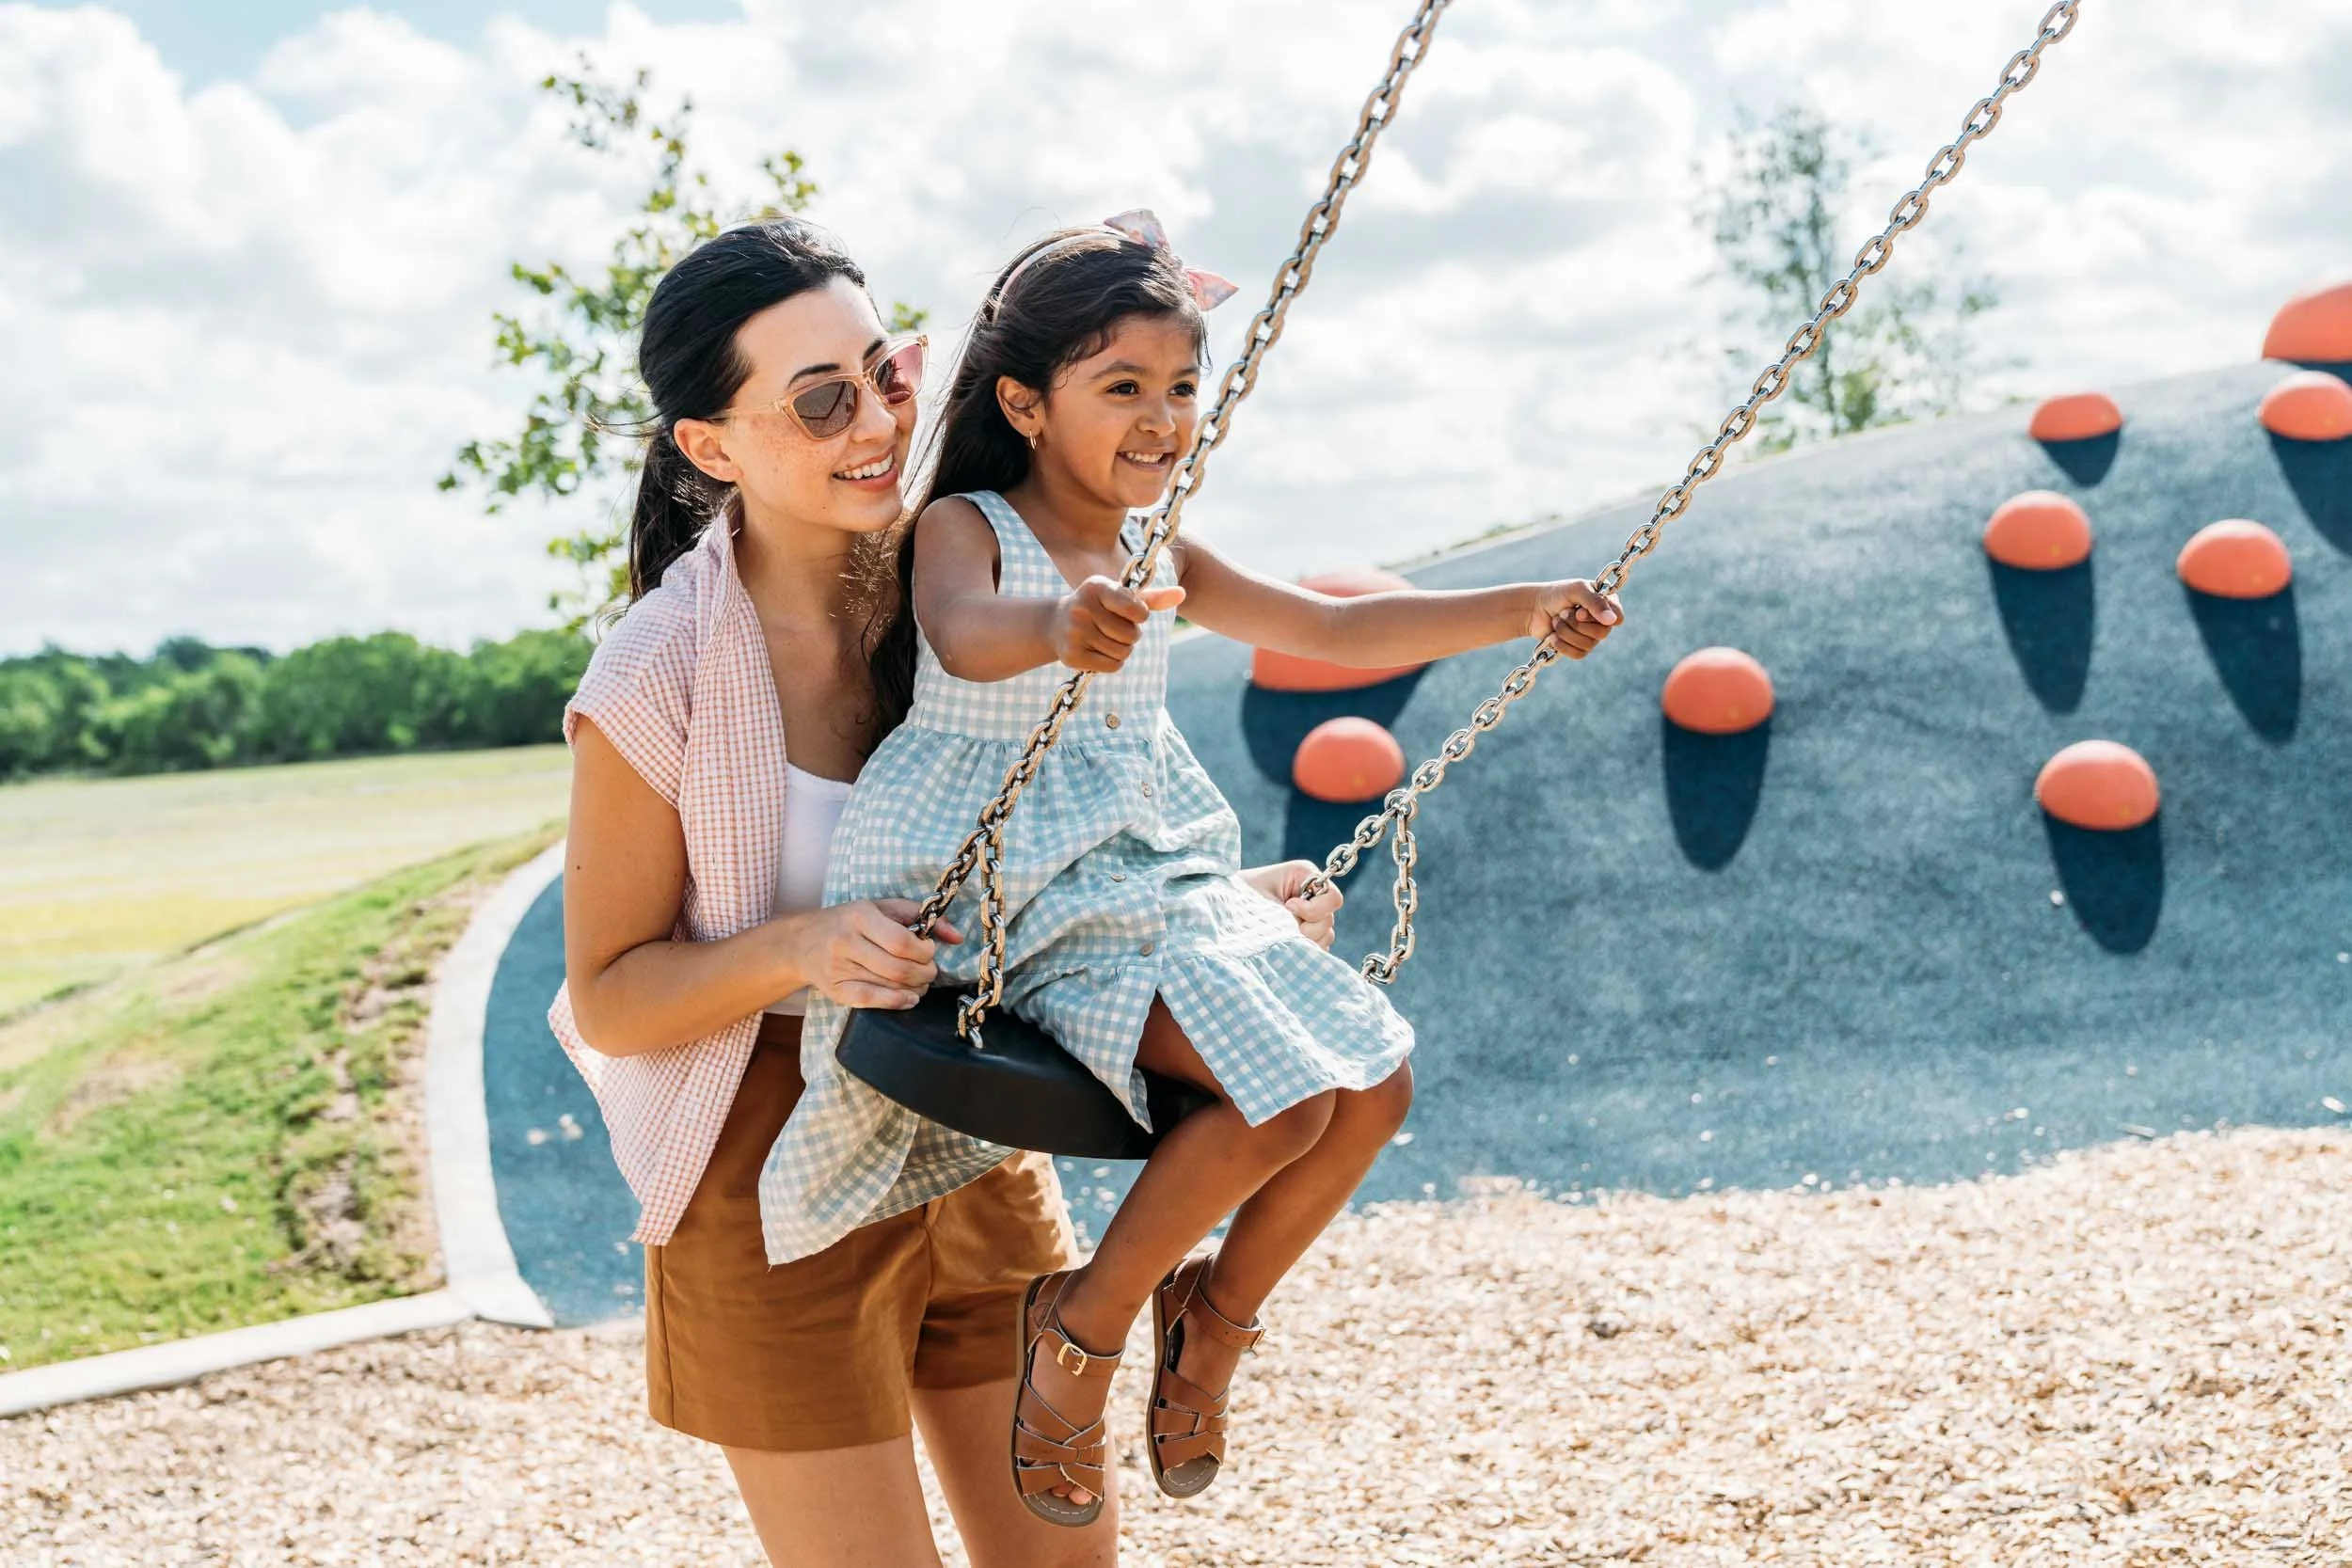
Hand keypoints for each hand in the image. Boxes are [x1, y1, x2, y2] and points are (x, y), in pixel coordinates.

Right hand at [784, 900, 962, 1010]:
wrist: (801, 942)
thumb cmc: (848, 922)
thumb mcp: (881, 908)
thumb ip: (920, 916)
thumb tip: (956, 937)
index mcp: (860, 916)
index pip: (902, 942)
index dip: (925, 952)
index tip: (930, 952)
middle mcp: (846, 942)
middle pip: (899, 969)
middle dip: (925, 974)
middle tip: (929, 971)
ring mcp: (838, 968)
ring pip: (889, 986)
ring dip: (915, 988)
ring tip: (920, 982)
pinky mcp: (835, 990)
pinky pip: (870, 1000)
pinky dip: (895, 1002)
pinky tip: (907, 999)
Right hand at [1051, 576, 1185, 671]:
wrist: (1057, 623)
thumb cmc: (1100, 607)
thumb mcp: (1122, 598)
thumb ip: (1152, 598)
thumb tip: (1182, 593)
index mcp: (1096, 586)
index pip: (1136, 610)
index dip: (1140, 616)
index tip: (1129, 613)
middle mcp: (1082, 607)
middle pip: (1132, 635)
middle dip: (1131, 635)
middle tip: (1114, 629)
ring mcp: (1074, 632)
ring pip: (1124, 652)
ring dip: (1122, 649)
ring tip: (1106, 639)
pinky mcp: (1071, 655)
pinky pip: (1113, 666)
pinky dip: (1113, 662)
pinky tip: (1098, 651)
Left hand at [1239, 859, 1341, 950]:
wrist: (1223, 910)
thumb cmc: (1240, 897)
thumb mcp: (1265, 899)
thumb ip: (1290, 912)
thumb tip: (1308, 934)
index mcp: (1305, 876)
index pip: (1333, 898)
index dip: (1314, 908)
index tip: (1288, 907)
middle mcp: (1312, 895)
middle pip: (1330, 920)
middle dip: (1307, 928)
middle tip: (1281, 926)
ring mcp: (1311, 915)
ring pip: (1326, 936)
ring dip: (1305, 940)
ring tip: (1280, 935)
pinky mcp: (1306, 933)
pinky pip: (1318, 947)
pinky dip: (1304, 949)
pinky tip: (1285, 944)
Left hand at [1528, 579, 1622, 658]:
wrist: (1533, 610)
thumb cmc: (1557, 595)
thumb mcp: (1576, 590)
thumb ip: (1595, 601)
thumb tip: (1612, 621)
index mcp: (1607, 603)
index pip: (1618, 618)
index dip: (1599, 617)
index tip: (1580, 609)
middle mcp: (1602, 621)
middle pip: (1602, 634)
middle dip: (1577, 623)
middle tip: (1564, 612)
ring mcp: (1591, 636)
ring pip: (1588, 644)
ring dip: (1566, 631)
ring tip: (1556, 620)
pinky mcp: (1579, 649)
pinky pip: (1578, 654)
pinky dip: (1562, 644)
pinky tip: (1553, 635)